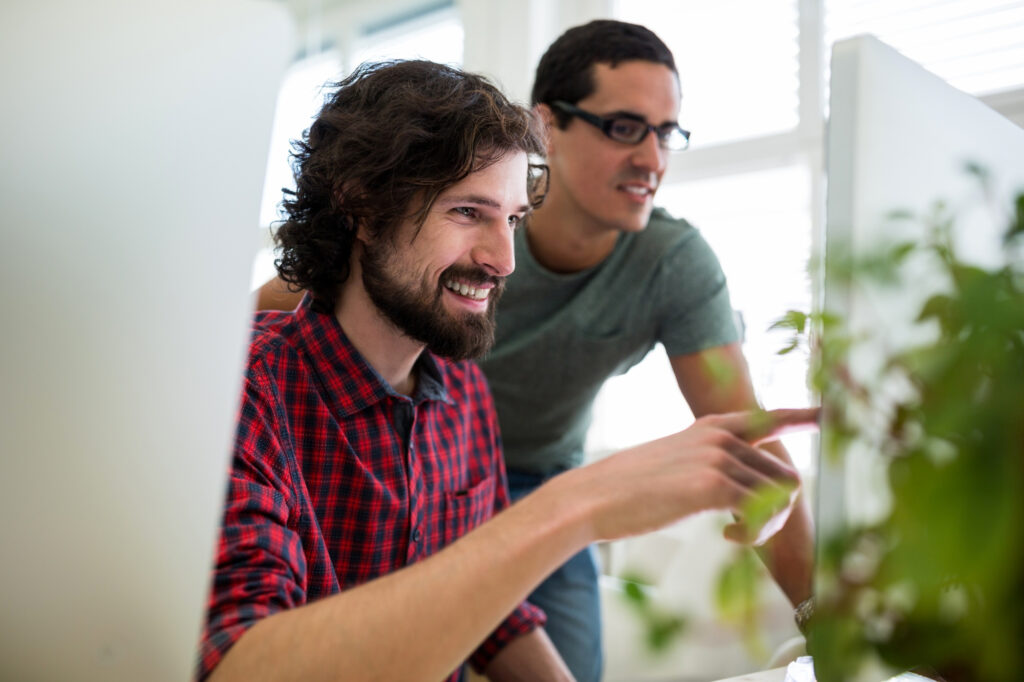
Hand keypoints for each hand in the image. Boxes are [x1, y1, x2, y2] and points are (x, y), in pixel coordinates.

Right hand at [565, 408, 818, 542]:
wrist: (593, 497)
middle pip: (783, 472)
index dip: (802, 417)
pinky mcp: (712, 485)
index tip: (827, 416)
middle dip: (775, 508)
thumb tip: (736, 486)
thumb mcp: (672, 462)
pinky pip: (760, 512)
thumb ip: (708, 464)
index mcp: (711, 427)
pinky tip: (727, 536)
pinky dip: (752, 533)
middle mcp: (720, 436)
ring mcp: (718, 458)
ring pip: (778, 494)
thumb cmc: (627, 488)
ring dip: (767, 525)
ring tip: (735, 534)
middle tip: (745, 530)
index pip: (768, 418)